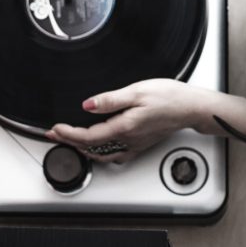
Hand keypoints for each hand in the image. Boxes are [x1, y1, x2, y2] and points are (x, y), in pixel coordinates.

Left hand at [46, 79, 209, 162]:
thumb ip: (110, 100)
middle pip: (91, 148)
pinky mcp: (141, 144)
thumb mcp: (137, 92)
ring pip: (102, 154)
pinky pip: (114, 154)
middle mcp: (128, 141)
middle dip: (70, 141)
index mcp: (124, 128)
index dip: (68, 134)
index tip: (55, 128)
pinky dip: (99, 151)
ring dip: (83, 147)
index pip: (87, 137)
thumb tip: (87, 105)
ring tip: (70, 139)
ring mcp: (135, 145)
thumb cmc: (169, 98)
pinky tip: (99, 146)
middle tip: (55, 134)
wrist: (190, 107)